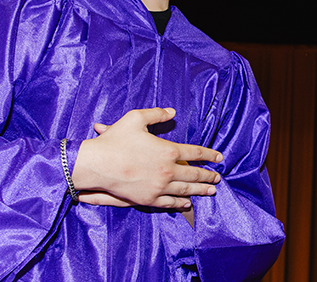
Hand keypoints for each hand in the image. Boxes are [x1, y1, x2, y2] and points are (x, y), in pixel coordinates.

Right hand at [72, 108, 222, 208]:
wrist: (97, 164)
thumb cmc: (115, 140)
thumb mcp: (136, 118)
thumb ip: (157, 114)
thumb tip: (172, 111)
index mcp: (168, 151)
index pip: (196, 153)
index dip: (210, 156)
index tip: (219, 158)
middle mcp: (167, 171)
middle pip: (195, 174)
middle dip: (208, 176)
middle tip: (218, 178)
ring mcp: (159, 187)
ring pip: (186, 190)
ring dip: (200, 190)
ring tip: (211, 191)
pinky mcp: (148, 199)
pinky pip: (169, 203)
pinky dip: (181, 203)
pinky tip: (187, 203)